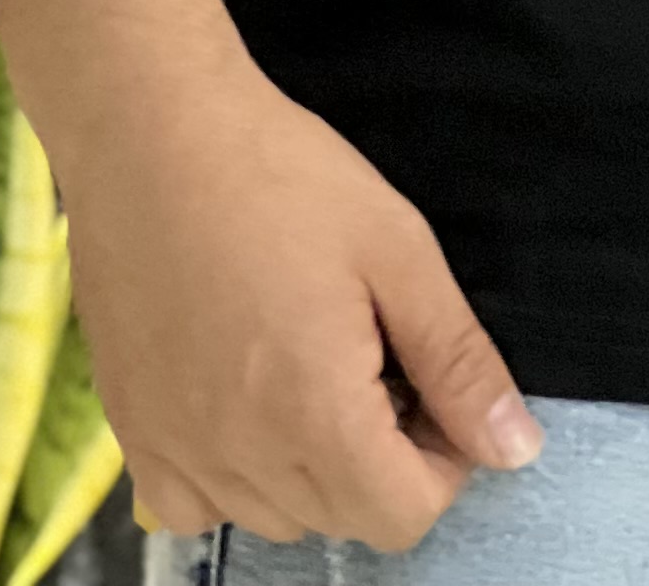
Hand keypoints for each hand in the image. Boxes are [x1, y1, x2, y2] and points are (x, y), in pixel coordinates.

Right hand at [55, 50, 543, 541]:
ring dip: (312, 467)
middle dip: (383, 456)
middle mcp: (241, 456)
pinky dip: (233, 477)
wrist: (151, 132)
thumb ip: (458, 361)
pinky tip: (244, 397)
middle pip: (346, 517)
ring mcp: (175, 452)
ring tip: (310, 362)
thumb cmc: (277, 174)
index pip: (406, 516)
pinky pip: (194, 509)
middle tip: (374, 356)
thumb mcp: (398, 250)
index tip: (430, 385)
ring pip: (277, 517)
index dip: (443, 458)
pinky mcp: (132, 435)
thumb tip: (516, 447)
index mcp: (315, 414)